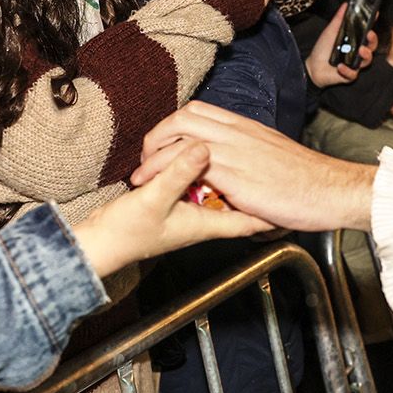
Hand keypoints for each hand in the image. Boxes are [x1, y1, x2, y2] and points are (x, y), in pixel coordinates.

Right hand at [74, 143, 271, 277]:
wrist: (96, 244)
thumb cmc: (124, 232)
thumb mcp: (154, 199)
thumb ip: (179, 172)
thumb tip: (203, 148)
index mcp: (205, 222)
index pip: (250, 220)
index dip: (273, 212)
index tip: (296, 204)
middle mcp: (200, 219)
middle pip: (237, 205)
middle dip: (255, 192)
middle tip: (275, 174)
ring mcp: (186, 212)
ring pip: (216, 193)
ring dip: (226, 180)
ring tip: (243, 164)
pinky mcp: (170, 203)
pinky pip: (196, 187)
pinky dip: (201, 174)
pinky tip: (198, 157)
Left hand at [134, 101, 376, 231]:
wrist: (331, 189)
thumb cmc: (307, 179)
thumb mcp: (273, 156)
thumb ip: (249, 157)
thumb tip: (233, 172)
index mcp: (245, 126)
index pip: (198, 111)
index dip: (172, 126)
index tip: (161, 146)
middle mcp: (237, 132)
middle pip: (182, 117)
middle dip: (155, 137)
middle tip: (146, 160)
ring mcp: (234, 150)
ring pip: (180, 138)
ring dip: (154, 158)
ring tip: (143, 178)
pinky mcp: (234, 174)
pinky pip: (190, 165)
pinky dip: (170, 175)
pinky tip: (163, 190)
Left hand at [305, 3, 377, 87]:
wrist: (312, 66)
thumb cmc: (322, 49)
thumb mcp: (330, 31)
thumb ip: (339, 19)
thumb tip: (346, 4)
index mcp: (354, 41)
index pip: (367, 33)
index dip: (372, 25)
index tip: (375, 15)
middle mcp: (357, 53)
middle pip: (372, 47)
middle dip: (373, 40)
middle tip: (369, 34)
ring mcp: (354, 64)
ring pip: (367, 61)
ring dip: (366, 55)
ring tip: (360, 50)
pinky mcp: (349, 76)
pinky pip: (353, 74)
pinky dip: (347, 70)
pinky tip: (340, 66)